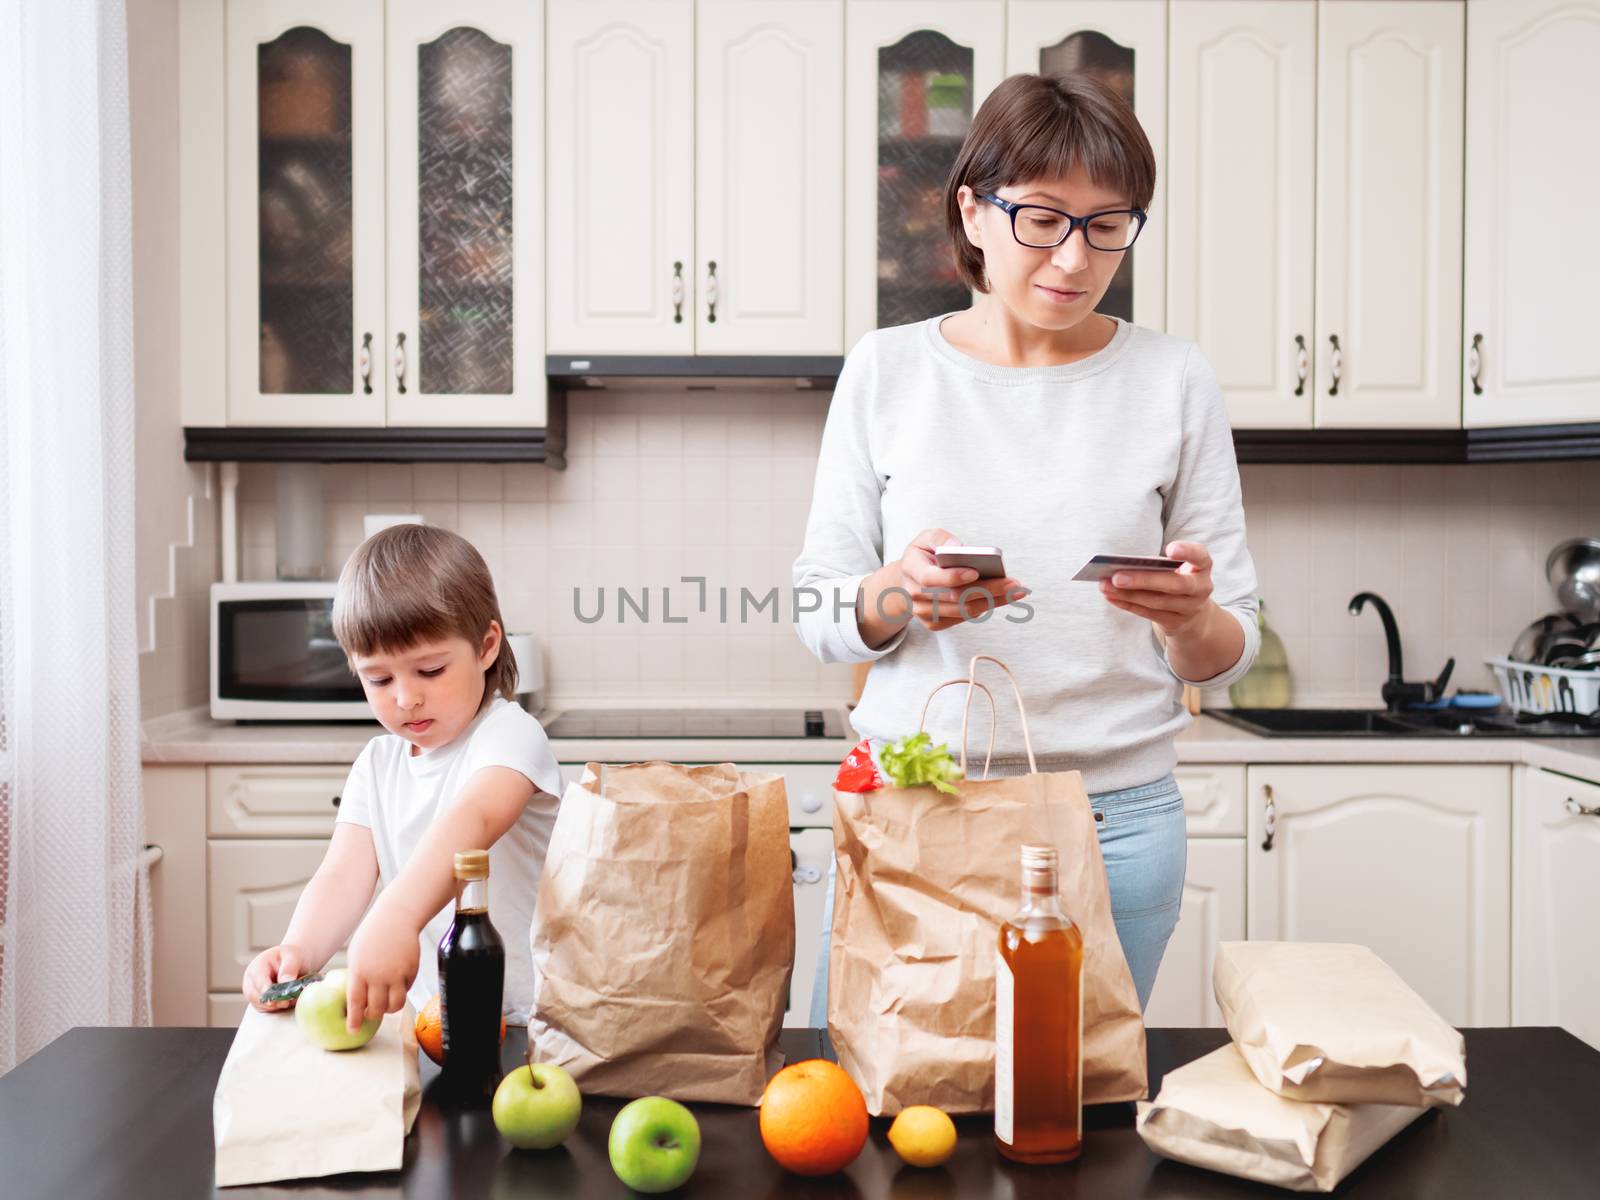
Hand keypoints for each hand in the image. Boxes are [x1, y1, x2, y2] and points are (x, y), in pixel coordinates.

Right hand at [243, 943, 309, 1011]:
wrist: (293, 959)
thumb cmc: (292, 956)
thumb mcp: (293, 957)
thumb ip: (289, 970)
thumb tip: (285, 984)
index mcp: (258, 965)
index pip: (259, 982)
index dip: (267, 992)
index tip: (276, 999)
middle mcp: (251, 979)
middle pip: (255, 996)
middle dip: (272, 1002)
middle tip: (287, 1002)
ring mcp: (253, 990)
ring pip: (259, 1005)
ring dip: (275, 1005)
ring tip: (290, 999)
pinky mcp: (258, 999)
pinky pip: (264, 1009)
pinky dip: (275, 1008)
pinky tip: (286, 1000)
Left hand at [343, 906, 418, 1032]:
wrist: (396, 917)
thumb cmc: (373, 934)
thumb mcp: (357, 954)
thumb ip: (358, 976)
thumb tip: (357, 998)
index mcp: (360, 970)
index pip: (356, 1002)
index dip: (354, 1019)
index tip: (352, 1030)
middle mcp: (379, 975)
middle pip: (377, 1008)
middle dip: (373, 1015)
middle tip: (371, 1013)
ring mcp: (397, 973)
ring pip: (395, 1004)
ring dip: (389, 1008)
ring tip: (385, 1003)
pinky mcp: (411, 970)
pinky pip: (406, 990)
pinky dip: (401, 991)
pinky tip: (397, 982)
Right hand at [894, 528, 1029, 631]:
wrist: (905, 582)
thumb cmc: (922, 556)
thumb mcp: (926, 538)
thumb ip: (941, 538)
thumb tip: (959, 548)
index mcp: (911, 570)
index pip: (932, 578)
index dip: (954, 577)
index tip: (977, 571)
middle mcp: (916, 595)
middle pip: (956, 597)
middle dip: (988, 590)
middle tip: (1014, 584)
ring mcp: (925, 613)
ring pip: (964, 610)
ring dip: (994, 601)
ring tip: (1017, 591)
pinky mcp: (935, 623)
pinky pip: (965, 617)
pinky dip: (985, 607)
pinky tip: (1003, 598)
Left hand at [1099, 540, 1215, 636]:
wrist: (1191, 612)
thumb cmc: (1176, 578)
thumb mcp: (1176, 567)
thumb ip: (1157, 564)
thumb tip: (1121, 567)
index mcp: (1202, 566)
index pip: (1200, 556)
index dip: (1187, 552)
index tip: (1170, 549)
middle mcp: (1201, 588)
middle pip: (1174, 584)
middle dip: (1143, 580)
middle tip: (1116, 576)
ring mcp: (1190, 609)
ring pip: (1157, 602)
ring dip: (1128, 594)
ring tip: (1105, 586)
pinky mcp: (1176, 623)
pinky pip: (1148, 614)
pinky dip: (1127, 604)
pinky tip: (1110, 596)